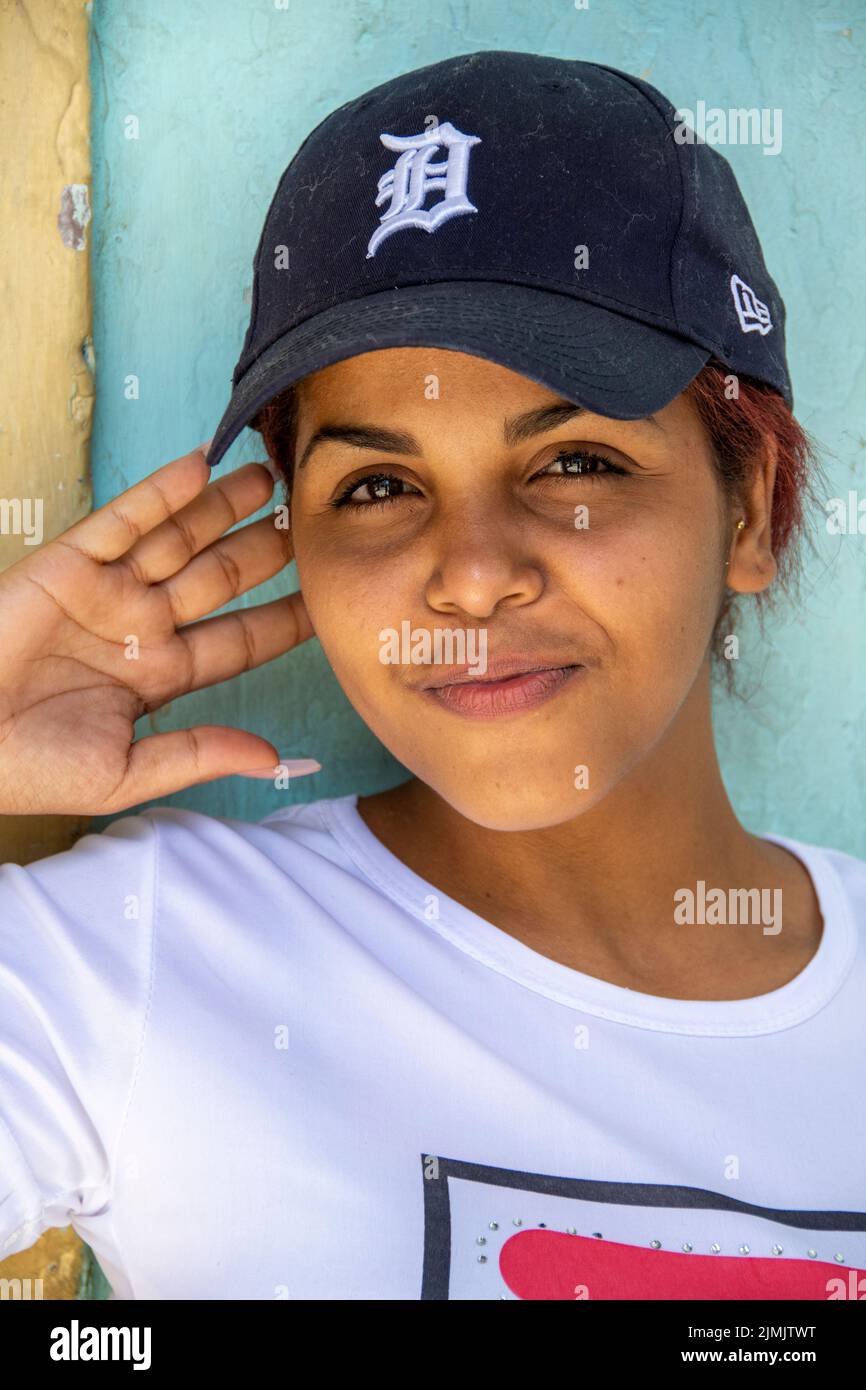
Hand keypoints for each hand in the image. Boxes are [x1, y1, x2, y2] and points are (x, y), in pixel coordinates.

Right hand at [0, 443, 314, 814]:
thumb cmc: (29, 769)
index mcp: (162, 675)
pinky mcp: (68, 563)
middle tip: (311, 518)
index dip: (285, 620)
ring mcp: (108, 590)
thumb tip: (272, 758)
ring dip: (223, 507)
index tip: (330, 600)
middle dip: (265, 550)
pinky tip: (201, 464)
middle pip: (220, 578)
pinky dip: (160, 491)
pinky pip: (123, 520)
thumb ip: (198, 755)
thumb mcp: (126, 773)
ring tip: (269, 476)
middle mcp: (143, 626)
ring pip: (180, 539)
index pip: (240, 641)